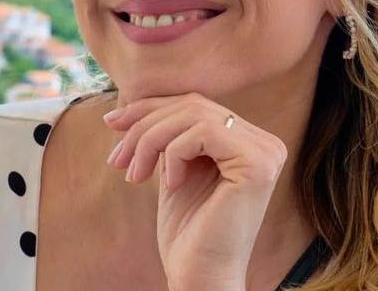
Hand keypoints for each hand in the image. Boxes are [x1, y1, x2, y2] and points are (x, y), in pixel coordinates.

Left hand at [103, 92, 288, 290]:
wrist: (201, 277)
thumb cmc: (187, 231)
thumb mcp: (172, 170)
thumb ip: (166, 135)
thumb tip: (129, 104)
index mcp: (249, 141)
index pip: (195, 104)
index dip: (150, 108)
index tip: (111, 123)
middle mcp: (266, 143)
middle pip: (193, 105)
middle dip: (144, 126)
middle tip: (117, 159)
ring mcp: (266, 152)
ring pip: (194, 114)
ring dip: (151, 140)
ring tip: (135, 174)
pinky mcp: (258, 164)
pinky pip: (202, 133)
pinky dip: (174, 153)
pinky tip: (169, 184)